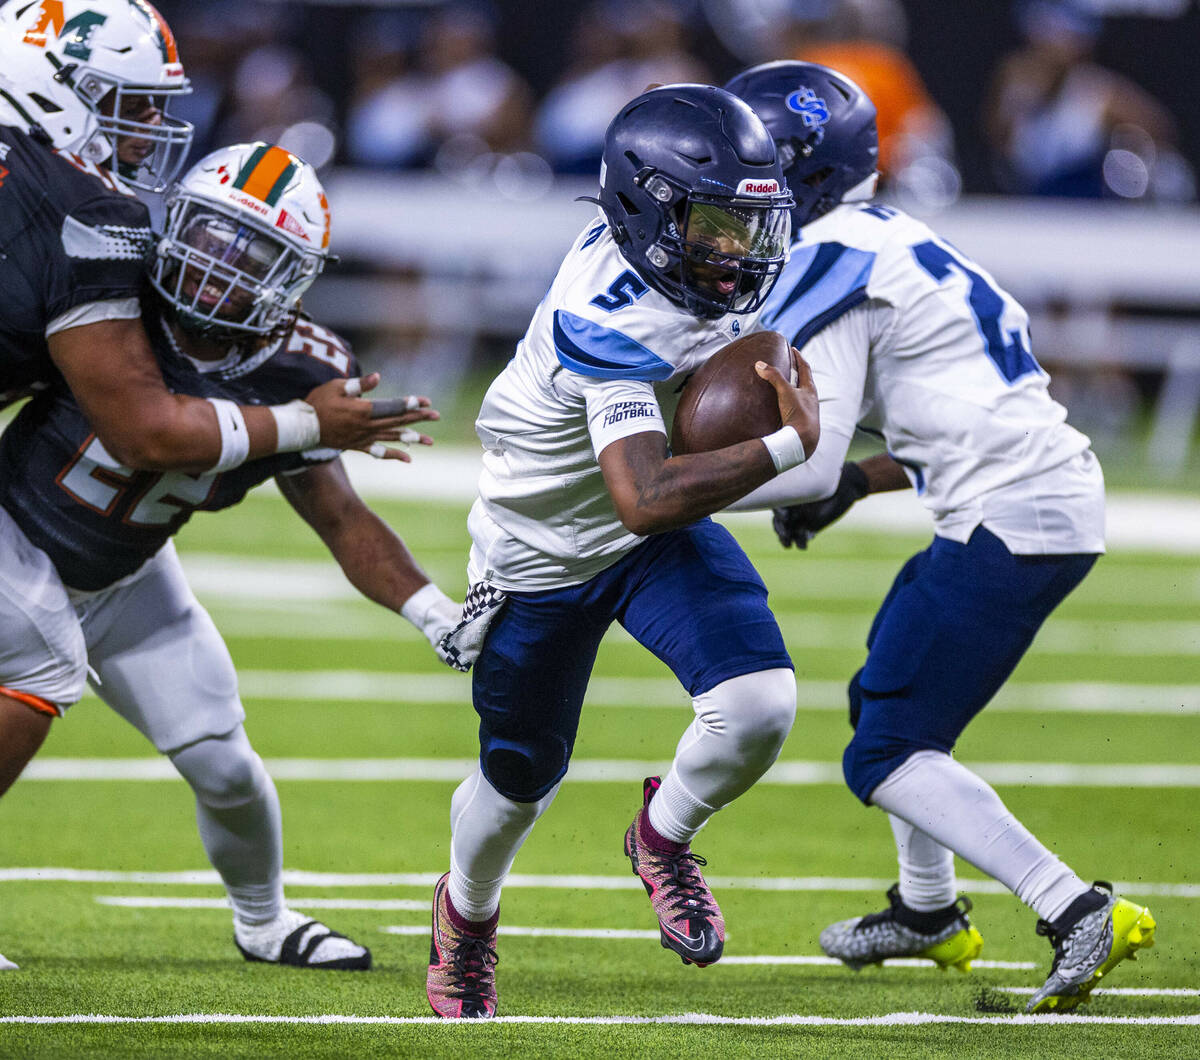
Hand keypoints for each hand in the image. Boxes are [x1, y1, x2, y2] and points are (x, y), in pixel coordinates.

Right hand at [304, 374, 440, 461]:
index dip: (411, 404)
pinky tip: (408, 459)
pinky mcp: (358, 446)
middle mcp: (367, 426)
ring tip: (430, 441)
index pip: (393, 407)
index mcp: (364, 410)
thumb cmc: (317, 403)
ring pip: (393, 438)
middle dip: (418, 418)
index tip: (427, 402)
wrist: (302, 428)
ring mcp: (364, 438)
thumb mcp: (337, 387)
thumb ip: (359, 384)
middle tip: (436, 416)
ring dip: (413, 439)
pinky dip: (394, 455)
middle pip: (398, 422)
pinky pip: (379, 452)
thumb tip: (378, 377)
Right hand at [754, 346, 819, 456]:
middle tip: (787, 364)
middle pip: (804, 381)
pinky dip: (786, 403)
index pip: (805, 368)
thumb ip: (773, 377)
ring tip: (782, 384)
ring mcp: (806, 412)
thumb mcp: (785, 392)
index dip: (798, 357)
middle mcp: (811, 400)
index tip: (793, 349)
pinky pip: (793, 408)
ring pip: (800, 396)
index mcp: (810, 389)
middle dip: (796, 372)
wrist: (802, 442)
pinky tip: (779, 407)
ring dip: (792, 388)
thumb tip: (759, 364)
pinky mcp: (799, 423)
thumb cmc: (798, 415)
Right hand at [772, 461, 868, 548]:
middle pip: (779, 522)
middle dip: (780, 530)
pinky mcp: (811, 528)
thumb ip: (801, 493)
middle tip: (785, 535)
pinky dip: (801, 542)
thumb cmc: (828, 481)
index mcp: (789, 497)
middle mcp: (792, 508)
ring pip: (788, 532)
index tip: (785, 516)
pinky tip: (804, 544)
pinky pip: (802, 538)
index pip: (776, 507)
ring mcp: (801, 519)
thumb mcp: (813, 485)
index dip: (778, 513)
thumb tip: (791, 505)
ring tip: (789, 545)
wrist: (845, 487)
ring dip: (786, 540)